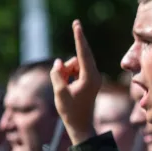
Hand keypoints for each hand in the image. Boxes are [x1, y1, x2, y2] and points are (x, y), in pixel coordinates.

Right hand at [51, 20, 102, 143]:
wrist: (80, 125)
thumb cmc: (70, 111)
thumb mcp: (59, 92)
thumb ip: (57, 74)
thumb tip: (59, 62)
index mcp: (90, 77)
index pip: (83, 53)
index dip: (79, 38)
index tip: (77, 25)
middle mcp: (94, 75)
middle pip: (79, 57)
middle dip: (70, 60)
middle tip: (74, 34)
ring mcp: (93, 77)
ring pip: (74, 64)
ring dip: (65, 71)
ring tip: (65, 88)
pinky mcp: (89, 80)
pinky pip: (75, 70)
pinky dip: (68, 75)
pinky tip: (68, 88)